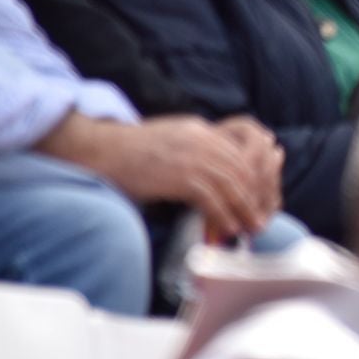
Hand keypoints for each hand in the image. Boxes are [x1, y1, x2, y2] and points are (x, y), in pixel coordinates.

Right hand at [109, 115, 278, 244]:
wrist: (98, 148)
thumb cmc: (129, 151)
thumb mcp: (170, 139)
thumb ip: (194, 149)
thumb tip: (213, 176)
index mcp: (200, 130)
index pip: (240, 153)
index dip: (254, 179)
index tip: (258, 198)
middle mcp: (201, 139)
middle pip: (242, 169)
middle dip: (255, 196)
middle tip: (259, 218)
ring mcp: (190, 156)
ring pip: (232, 184)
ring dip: (244, 209)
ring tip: (249, 228)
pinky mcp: (178, 175)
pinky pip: (211, 198)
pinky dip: (223, 215)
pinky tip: (228, 228)